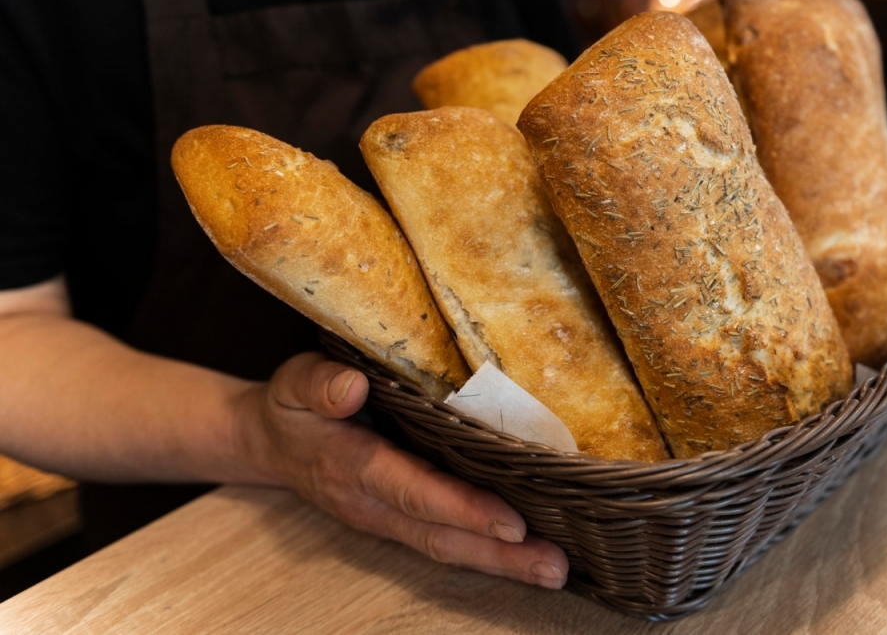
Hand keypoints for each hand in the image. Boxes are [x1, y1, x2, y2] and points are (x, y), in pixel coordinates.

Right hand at [237, 352, 568, 588]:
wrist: (267, 443)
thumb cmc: (292, 406)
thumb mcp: (295, 382)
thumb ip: (321, 386)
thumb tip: (352, 387)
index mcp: (351, 466)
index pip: (414, 492)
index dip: (463, 509)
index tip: (511, 522)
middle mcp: (373, 504)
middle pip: (440, 537)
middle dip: (498, 554)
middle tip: (553, 565)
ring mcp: (387, 519)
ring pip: (446, 548)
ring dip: (500, 563)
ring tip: (552, 570)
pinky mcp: (399, 520)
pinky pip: (444, 542)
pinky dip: (487, 553)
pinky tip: (525, 555)